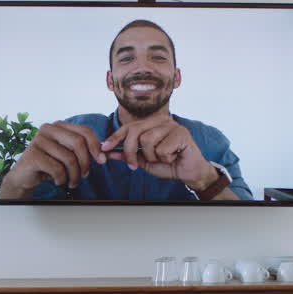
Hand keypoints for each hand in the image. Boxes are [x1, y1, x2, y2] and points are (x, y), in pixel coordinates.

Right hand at [0, 121, 104, 196]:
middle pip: (78, 143)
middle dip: (86, 162)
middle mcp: (48, 129)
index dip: (96, 146)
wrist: (25, 176)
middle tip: (85, 175)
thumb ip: (84, 150)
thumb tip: (103, 154)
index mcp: (59, 125)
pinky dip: (62, 179)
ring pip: (69, 159)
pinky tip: (58, 181)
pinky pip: (57, 169)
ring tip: (72, 182)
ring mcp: (39, 140)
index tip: (102, 160)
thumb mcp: (68, 154)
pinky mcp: (33, 155)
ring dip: (74, 175)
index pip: (84, 130)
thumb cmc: (49, 165)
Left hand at [100, 117, 217, 189]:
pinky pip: (162, 148)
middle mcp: (161, 120)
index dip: (115, 137)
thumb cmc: (168, 164)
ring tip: (163, 158)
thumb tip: (108, 153)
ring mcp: (172, 124)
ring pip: (147, 140)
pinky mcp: (181, 132)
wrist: (188, 173)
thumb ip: (128, 155)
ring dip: (152, 156)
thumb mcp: (143, 161)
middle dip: (130, 151)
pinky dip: (165, 158)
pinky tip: (174, 157)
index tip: (104, 148)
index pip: (129, 127)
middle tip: (133, 166)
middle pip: (135, 132)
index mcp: (151, 124)